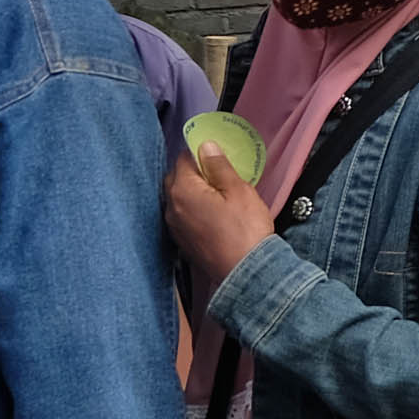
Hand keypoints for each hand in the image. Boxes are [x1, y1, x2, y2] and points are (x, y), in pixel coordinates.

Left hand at [161, 144, 278, 296]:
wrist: (247, 272)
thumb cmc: (246, 229)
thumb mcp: (239, 191)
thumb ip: (219, 166)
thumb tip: (206, 146)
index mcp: (183, 189)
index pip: (183, 159)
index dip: (200, 153)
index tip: (217, 156)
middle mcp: (171, 207)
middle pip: (175, 179)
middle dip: (192, 173)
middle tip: (217, 175)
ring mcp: (174, 227)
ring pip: (176, 199)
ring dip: (190, 192)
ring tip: (215, 195)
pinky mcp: (181, 242)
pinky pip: (181, 216)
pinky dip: (191, 210)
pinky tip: (210, 215)